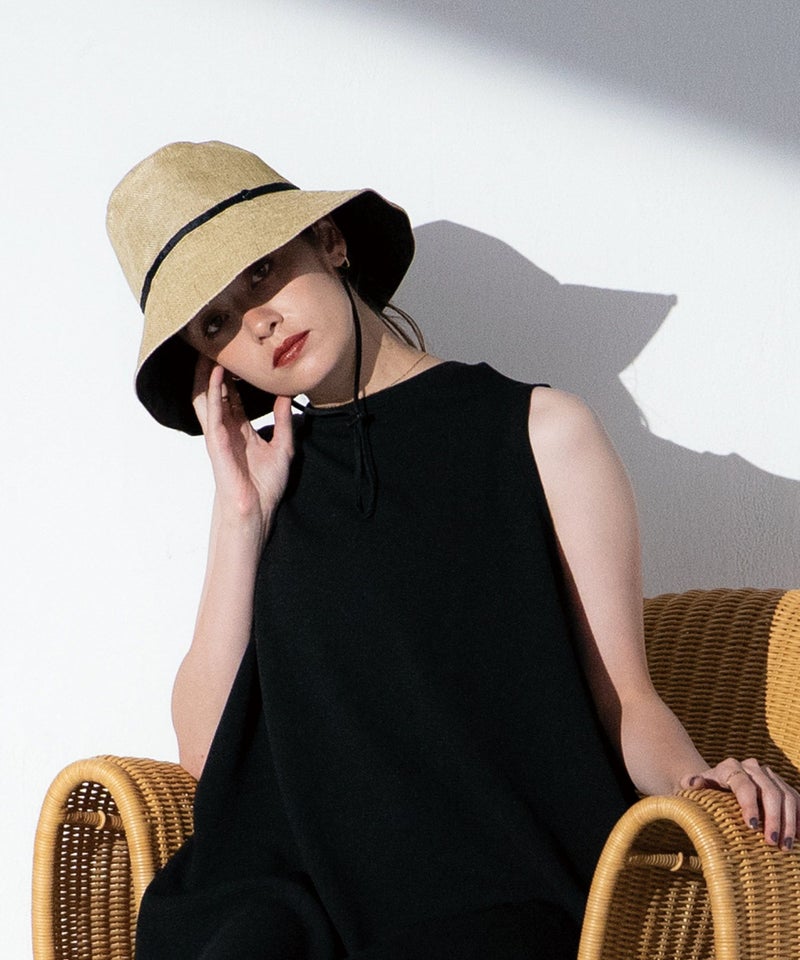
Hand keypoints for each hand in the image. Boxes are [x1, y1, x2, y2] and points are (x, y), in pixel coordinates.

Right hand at [192, 356, 293, 532]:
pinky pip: (212, 411)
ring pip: (208, 396)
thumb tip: (288, 395)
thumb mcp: (283, 445)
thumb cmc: (265, 484)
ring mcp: (219, 433)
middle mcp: (227, 427)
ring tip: (211, 349)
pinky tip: (218, 374)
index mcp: (241, 428)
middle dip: (216, 367)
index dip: (236, 375)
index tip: (240, 354)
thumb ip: (285, 420)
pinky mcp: (216, 440)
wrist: (257, 508)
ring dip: (208, 373)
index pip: (234, 395)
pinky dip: (214, 391)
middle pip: (217, 391)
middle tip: (219, 343)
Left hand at [681, 757, 799, 851]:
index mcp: (729, 767)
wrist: (715, 787)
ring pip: (786, 795)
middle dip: (773, 818)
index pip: (743, 784)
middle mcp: (751, 767)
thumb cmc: (703, 792)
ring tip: (786, 846)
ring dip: (789, 822)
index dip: (749, 804)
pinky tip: (798, 836)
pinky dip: (799, 818)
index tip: (752, 827)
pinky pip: (796, 799)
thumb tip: (692, 783)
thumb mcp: (691, 788)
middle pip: (769, 791)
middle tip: (772, 842)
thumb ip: (690, 784)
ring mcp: (769, 775)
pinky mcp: (781, 785)